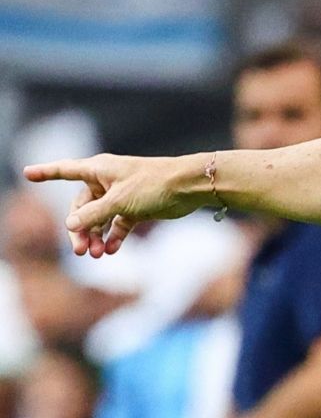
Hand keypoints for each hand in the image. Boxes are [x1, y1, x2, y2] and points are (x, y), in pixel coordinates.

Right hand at [24, 153, 205, 257]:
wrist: (189, 187)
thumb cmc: (154, 185)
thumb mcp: (119, 201)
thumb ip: (93, 214)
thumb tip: (70, 224)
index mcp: (99, 170)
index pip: (65, 170)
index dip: (45, 172)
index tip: (26, 172)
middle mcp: (107, 181)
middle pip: (81, 207)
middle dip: (79, 228)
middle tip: (79, 250)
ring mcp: (121, 196)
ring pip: (99, 219)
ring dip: (95, 236)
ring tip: (95, 255)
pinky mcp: (136, 208)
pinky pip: (117, 225)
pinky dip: (113, 237)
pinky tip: (111, 250)